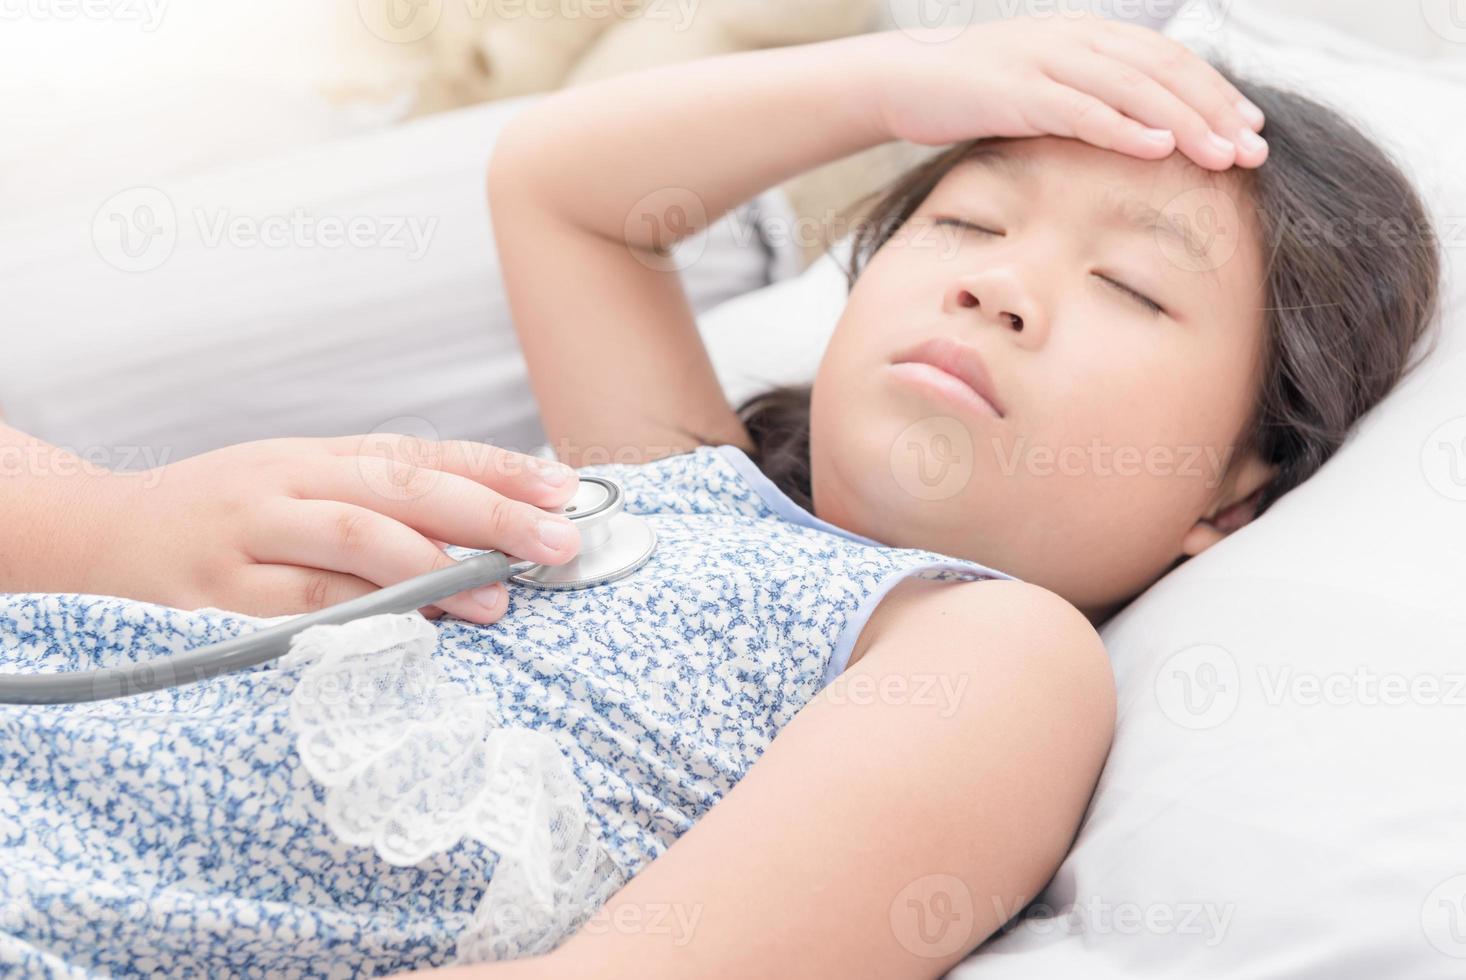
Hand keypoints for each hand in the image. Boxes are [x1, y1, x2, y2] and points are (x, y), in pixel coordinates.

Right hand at [81, 434, 582, 623]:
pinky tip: (409, 627)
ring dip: (433, 567)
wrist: (108, 529)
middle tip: (556, 543)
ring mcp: (254, 529)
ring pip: (355, 537)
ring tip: (496, 598)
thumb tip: (490, 533)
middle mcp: (295, 479)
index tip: (564, 489)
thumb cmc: (231, 515)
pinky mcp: (219, 586)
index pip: (426, 453)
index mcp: (324, 454)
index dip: (498, 468)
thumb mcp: (306, 488)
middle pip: (404, 488)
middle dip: (489, 514)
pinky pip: (300, 600)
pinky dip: (359, 611)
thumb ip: (384, 505)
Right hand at [869, 15, 1266, 169]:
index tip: (1252, 126)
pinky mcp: (1018, 92)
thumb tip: (1132, 135)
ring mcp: (1047, 62)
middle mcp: (1075, 39)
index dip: (1214, 91)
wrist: (899, 79)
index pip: (1167, 60)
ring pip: (1135, 89)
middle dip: (1215, 109)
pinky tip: (1160, 148)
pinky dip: (1126, 129)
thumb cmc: (968, 93)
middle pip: (1163, 71)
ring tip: (1224, 155)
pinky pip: (1083, 110)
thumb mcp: (1038, 89)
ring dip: (1185, 123)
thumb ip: (1084, 101)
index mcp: (1086, 35)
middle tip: (1255, 149)